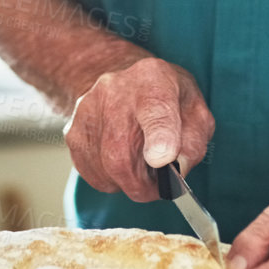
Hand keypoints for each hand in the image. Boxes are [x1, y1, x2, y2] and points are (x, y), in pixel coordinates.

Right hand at [63, 56, 213, 201]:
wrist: (126, 81)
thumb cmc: (166, 99)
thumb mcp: (195, 111)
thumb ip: (193, 140)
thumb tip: (176, 167)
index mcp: (154, 81)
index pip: (155, 110)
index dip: (159, 137)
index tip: (162, 160)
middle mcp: (114, 90)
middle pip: (121, 151)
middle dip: (143, 183)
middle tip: (157, 187)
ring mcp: (87, 111)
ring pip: (106, 169)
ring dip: (128, 182)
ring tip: (140, 167)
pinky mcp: (72, 132)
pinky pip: (93, 174)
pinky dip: (112, 180)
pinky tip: (121, 162)